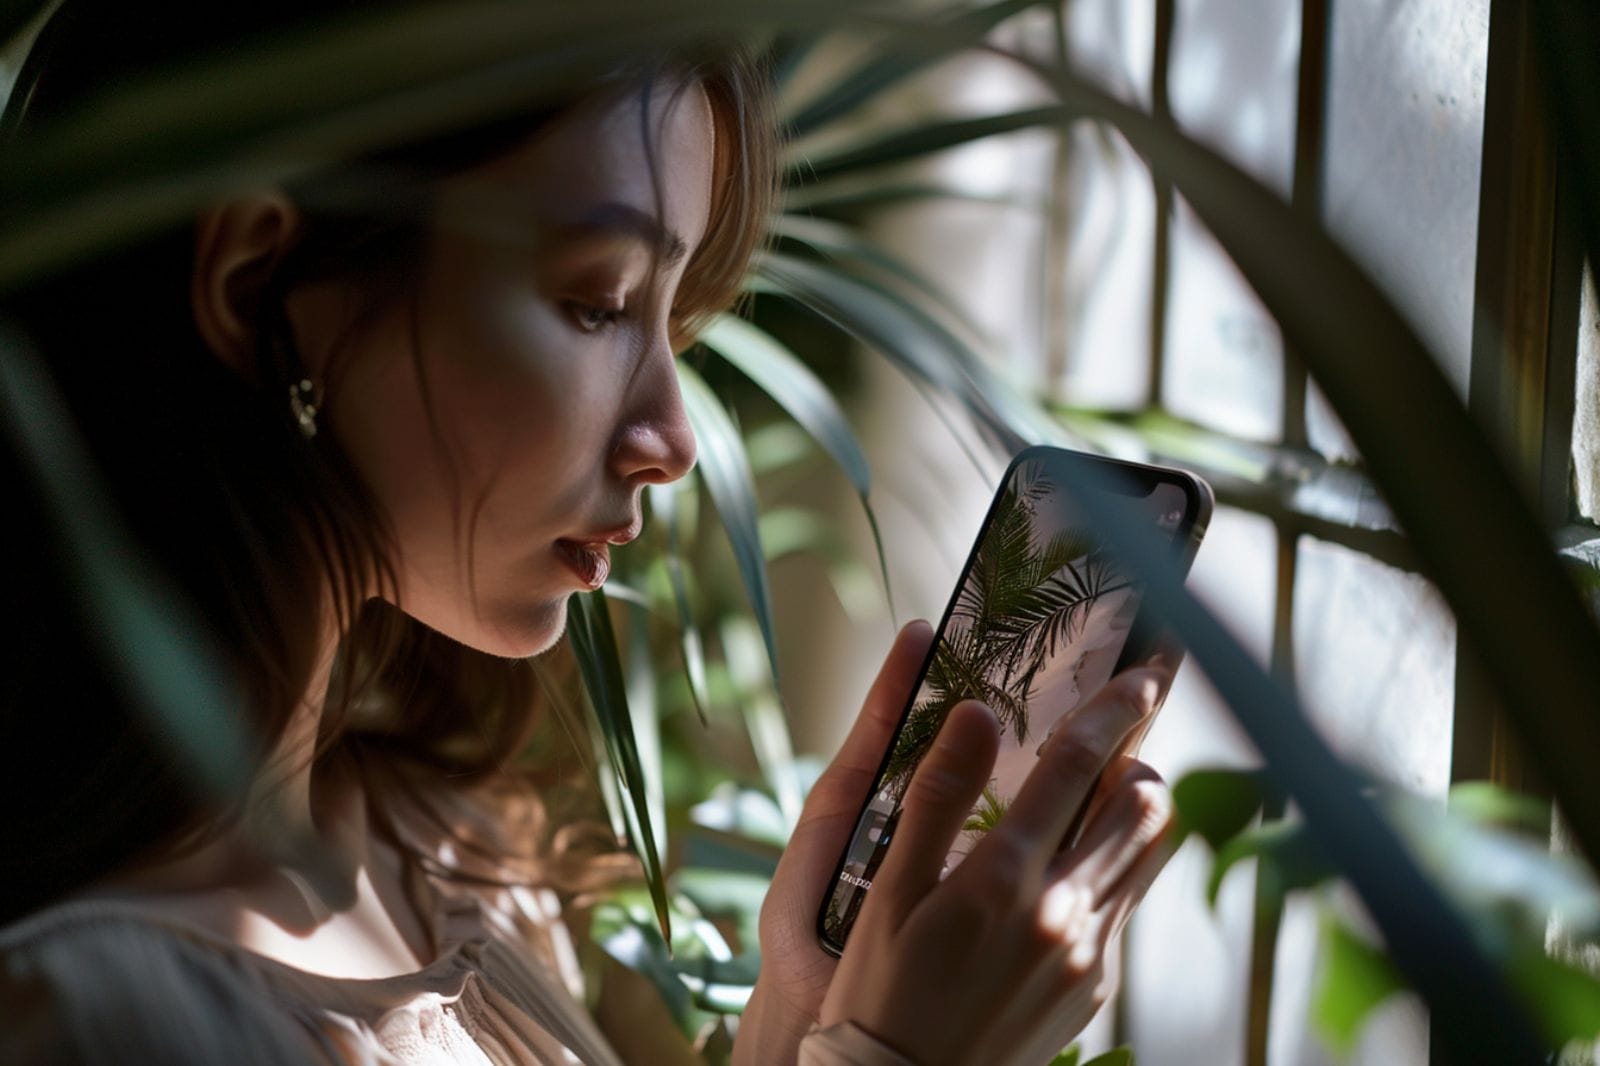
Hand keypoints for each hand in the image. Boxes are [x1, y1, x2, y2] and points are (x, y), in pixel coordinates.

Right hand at [735, 621, 1177, 1065]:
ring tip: (1096, 794)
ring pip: (1149, 854)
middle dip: (1139, 758)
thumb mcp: (891, 892)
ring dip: (1135, 810)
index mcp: (1006, 879)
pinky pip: (1125, 904)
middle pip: (1144, 806)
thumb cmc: (881, 992)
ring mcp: (1088, 955)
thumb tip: (975, 713)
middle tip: (1111, 738)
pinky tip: (1064, 869)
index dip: (1116, 707)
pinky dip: (1113, 865)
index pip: (1080, 765)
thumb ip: (938, 796)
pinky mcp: (1094, 986)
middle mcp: (1063, 913)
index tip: (1141, 672)